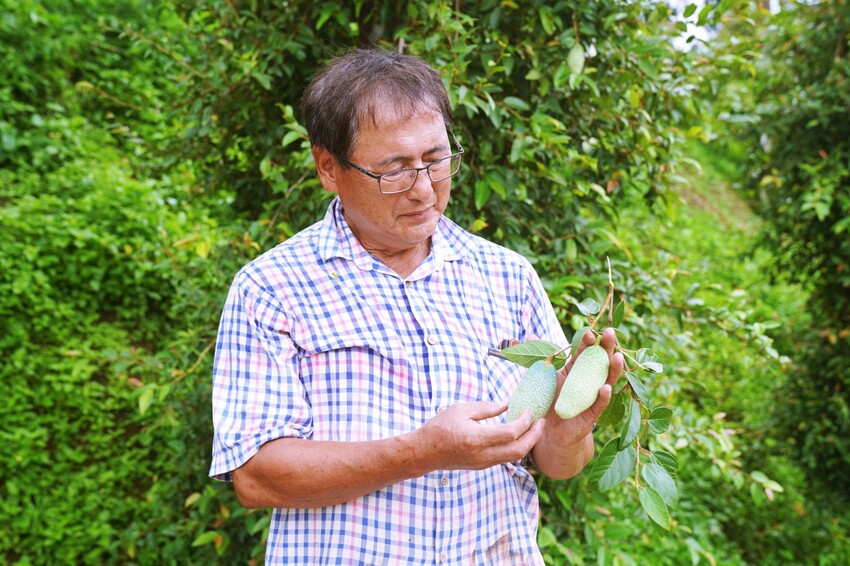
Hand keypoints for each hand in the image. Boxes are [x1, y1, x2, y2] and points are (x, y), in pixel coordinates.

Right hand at [415, 401, 544, 470]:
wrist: (424, 452)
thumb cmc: (440, 427)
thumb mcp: (461, 409)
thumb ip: (486, 408)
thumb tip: (507, 405)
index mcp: (476, 438)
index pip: (511, 433)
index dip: (525, 421)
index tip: (529, 410)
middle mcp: (482, 455)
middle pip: (519, 450)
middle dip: (534, 436)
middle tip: (541, 422)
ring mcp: (483, 463)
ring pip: (515, 457)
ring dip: (527, 443)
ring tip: (533, 428)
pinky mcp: (482, 466)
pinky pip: (505, 458)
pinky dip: (515, 447)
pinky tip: (517, 435)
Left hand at [531, 328, 623, 478]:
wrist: (549, 431)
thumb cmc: (549, 401)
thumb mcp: (542, 378)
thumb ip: (539, 357)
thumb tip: (529, 335)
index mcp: (576, 370)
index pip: (584, 352)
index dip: (587, 342)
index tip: (590, 331)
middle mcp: (588, 381)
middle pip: (600, 361)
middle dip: (606, 347)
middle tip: (610, 333)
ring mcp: (592, 397)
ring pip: (606, 381)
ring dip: (613, 369)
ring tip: (616, 356)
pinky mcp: (591, 415)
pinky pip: (599, 405)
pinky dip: (603, 396)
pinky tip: (605, 387)